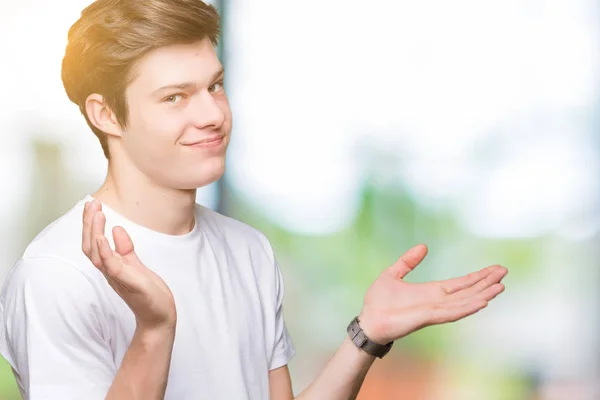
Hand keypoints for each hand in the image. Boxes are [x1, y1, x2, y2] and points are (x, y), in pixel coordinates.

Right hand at [82, 200, 176, 330]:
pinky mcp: (129, 282)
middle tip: (90, 203)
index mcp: (111, 266)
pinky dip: (106, 251)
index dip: (90, 224)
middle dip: (88, 224)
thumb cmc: (148, 293)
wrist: (159, 316)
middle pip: (90, 246)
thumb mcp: (136, 265)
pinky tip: (104, 236)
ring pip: (97, 254)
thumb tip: (116, 230)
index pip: (94, 243)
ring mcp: (118, 278)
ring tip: (96, 213)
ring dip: (94, 232)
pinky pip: (112, 266)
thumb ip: (125, 249)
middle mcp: (110, 272)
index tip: (92, 205)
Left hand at [358, 244, 506, 343]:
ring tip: (500, 287)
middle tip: (505, 272)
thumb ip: (408, 261)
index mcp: (431, 292)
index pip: (461, 283)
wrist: (367, 320)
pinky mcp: (427, 317)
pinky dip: (467, 307)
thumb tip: (424, 246)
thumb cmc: (378, 302)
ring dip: (482, 295)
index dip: (478, 276)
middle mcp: (437, 302)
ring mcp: (434, 310)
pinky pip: (451, 312)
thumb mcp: (392, 274)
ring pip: (464, 302)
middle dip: (486, 282)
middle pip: (468, 291)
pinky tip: (482, 302)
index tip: (495, 268)